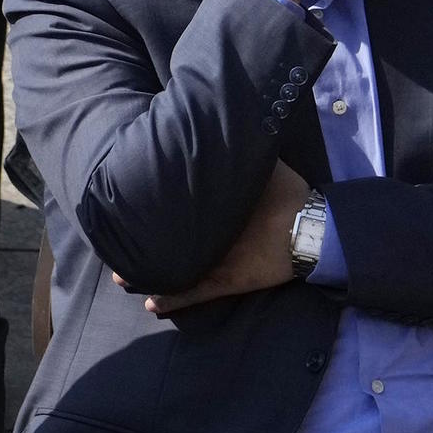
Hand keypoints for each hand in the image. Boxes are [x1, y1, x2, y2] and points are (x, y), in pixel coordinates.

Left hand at [129, 162, 309, 312]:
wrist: (316, 231)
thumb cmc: (291, 197)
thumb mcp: (266, 167)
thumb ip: (242, 155)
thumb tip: (226, 127)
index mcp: (214, 208)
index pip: (175, 208)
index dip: (150, 208)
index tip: (127, 208)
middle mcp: (209, 236)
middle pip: (167, 240)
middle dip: (142, 242)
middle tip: (116, 243)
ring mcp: (216, 262)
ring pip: (174, 270)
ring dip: (148, 274)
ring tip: (121, 276)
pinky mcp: (227, 282)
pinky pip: (195, 294)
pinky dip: (173, 300)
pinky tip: (152, 305)